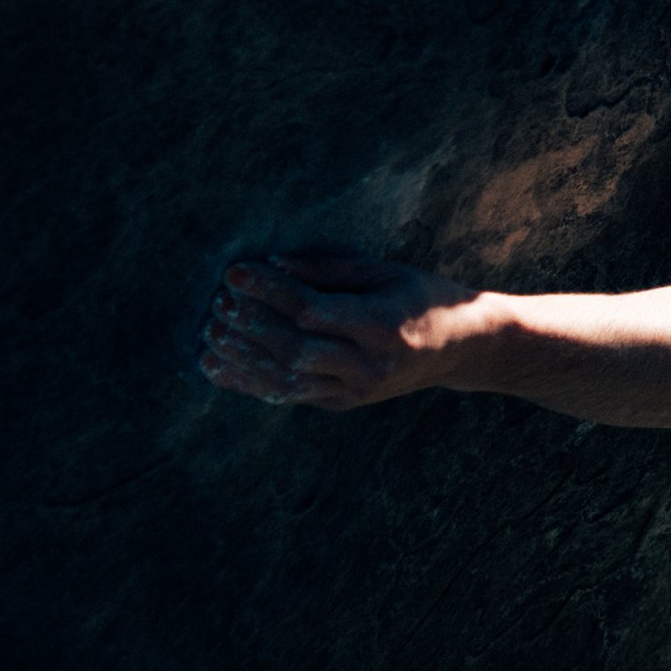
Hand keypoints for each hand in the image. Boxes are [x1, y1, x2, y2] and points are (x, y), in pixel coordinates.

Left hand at [200, 251, 473, 410]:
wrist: (461, 348)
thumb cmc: (423, 296)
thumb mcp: (385, 271)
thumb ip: (330, 271)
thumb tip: (275, 266)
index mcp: (383, 326)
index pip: (313, 311)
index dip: (270, 291)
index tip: (236, 271)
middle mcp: (368, 366)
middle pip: (295, 350)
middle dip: (250, 326)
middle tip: (219, 303)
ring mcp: (355, 391)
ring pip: (287, 381)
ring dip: (242, 359)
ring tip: (210, 336)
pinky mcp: (342, 404)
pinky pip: (290, 395)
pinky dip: (250, 381)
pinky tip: (219, 366)